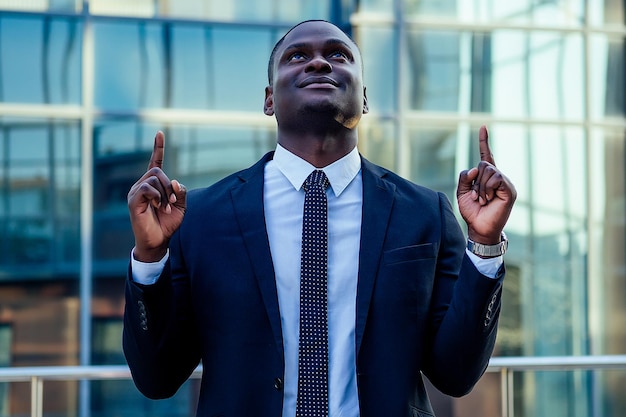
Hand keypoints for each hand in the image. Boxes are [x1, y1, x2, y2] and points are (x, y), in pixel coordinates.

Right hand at [127, 131, 186, 261]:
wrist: (159, 241)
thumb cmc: (168, 224)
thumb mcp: (181, 206)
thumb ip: (180, 191)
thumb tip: (174, 180)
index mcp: (154, 185)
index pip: (156, 162)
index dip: (158, 148)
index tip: (160, 133)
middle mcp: (142, 185)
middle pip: (157, 171)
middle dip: (169, 185)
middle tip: (172, 201)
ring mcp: (136, 192)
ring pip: (153, 179)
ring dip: (164, 193)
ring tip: (165, 208)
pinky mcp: (133, 200)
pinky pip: (146, 188)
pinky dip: (156, 196)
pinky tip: (158, 206)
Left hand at [456, 126, 515, 243]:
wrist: (479, 228)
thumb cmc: (472, 212)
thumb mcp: (462, 193)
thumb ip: (464, 178)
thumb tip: (475, 169)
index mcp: (486, 177)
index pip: (486, 156)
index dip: (484, 142)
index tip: (483, 127)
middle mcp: (497, 177)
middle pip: (483, 164)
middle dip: (475, 181)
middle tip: (475, 197)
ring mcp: (505, 183)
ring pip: (488, 170)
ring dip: (480, 187)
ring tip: (482, 200)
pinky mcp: (509, 189)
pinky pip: (495, 178)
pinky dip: (487, 189)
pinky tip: (488, 199)